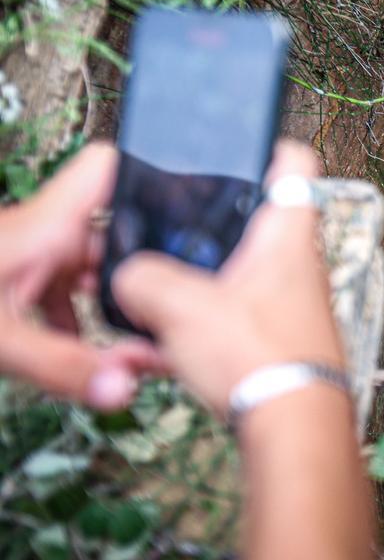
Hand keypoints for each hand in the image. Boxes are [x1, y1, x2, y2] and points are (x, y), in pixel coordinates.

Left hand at [0, 144, 164, 409]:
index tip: (190, 213)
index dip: (152, 179)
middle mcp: (42, 234)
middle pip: (114, 235)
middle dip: (144, 274)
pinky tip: (80, 358)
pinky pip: (56, 293)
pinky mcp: (7, 282)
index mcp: (46, 227)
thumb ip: (62, 365)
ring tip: (134, 349)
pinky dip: (74, 321)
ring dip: (110, 306)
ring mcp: (23, 257)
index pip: (108, 169)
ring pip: (87, 270)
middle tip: (175, 313)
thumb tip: (126, 390)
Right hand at [112, 140, 345, 415]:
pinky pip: (239, 319)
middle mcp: (301, 263)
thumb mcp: (180, 307)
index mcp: (288, 233)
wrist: (295, 428)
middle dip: (211, 229)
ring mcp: (295, 304)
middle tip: (173, 234)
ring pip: (242, 276)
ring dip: (203, 286)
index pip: (294, 163)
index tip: (236, 146)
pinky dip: (207, 328)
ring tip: (161, 301)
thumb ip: (143, 279)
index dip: (267, 145)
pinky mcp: (284, 341)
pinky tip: (172, 350)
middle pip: (256, 222)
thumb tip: (131, 278)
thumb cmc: (260, 357)